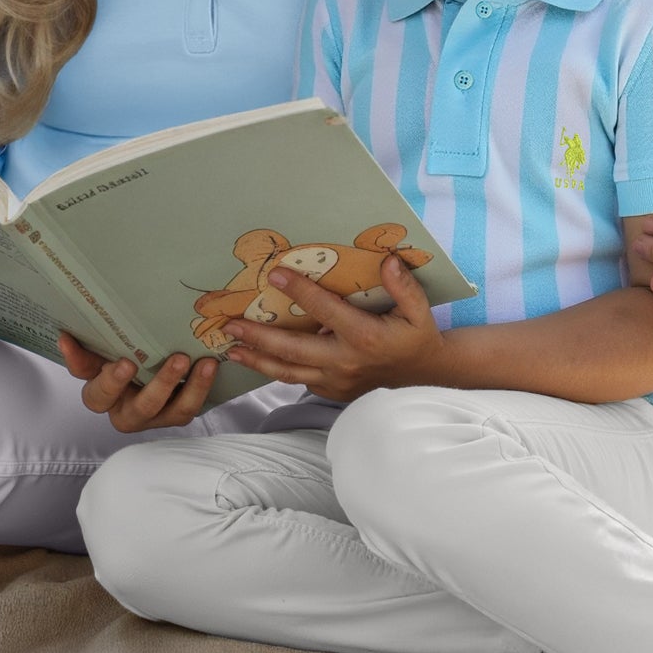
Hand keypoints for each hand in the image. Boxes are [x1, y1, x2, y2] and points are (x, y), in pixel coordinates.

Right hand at [58, 333, 219, 432]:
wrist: (147, 363)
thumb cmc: (118, 355)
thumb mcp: (100, 352)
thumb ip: (86, 347)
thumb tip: (64, 337)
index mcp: (101, 394)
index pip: (95, 392)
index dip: (106, 380)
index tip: (118, 361)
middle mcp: (124, 410)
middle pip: (138, 409)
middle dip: (157, 386)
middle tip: (175, 360)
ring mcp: (152, 415)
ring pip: (170, 411)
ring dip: (188, 387)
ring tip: (202, 362)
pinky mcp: (175, 414)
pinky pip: (189, 408)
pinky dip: (201, 387)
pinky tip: (210, 365)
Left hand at [225, 257, 443, 400]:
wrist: (423, 378)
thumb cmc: (417, 337)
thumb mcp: (419, 310)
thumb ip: (404, 286)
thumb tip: (387, 261)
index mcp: (363, 336)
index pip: (324, 309)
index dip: (300, 291)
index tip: (275, 273)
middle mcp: (344, 361)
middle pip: (292, 350)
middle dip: (258, 336)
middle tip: (230, 324)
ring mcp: (335, 380)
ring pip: (288, 372)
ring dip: (257, 360)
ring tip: (231, 348)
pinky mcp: (331, 391)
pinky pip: (298, 380)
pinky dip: (275, 371)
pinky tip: (256, 359)